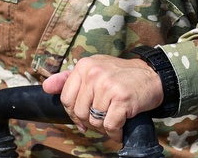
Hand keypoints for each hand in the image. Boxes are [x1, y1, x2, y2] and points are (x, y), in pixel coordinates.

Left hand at [41, 55, 162, 143]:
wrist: (151, 77)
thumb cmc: (120, 76)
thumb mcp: (94, 69)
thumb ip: (69, 79)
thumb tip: (46, 87)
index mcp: (84, 66)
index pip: (65, 98)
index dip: (73, 113)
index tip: (83, 117)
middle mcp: (94, 74)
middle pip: (79, 112)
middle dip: (89, 121)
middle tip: (101, 119)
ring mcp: (108, 86)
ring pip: (94, 121)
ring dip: (104, 127)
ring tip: (112, 120)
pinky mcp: (122, 99)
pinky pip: (109, 126)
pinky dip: (115, 132)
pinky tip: (120, 128)